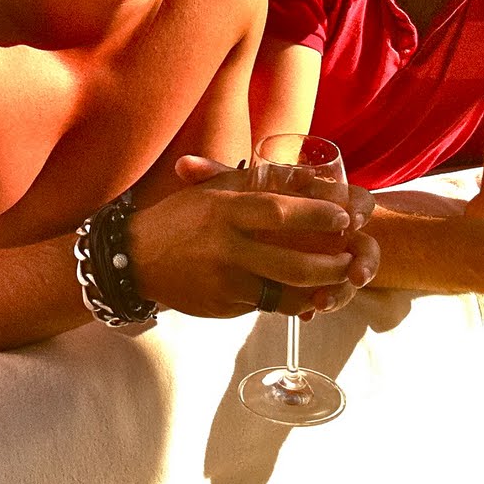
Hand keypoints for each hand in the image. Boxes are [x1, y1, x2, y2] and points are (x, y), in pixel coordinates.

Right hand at [128, 156, 379, 319]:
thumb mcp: (210, 192)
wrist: (133, 258)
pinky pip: (264, 306)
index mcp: (224, 211)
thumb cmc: (178, 218)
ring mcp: (224, 282)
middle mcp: (226, 248)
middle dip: (330, 266)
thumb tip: (303, 176)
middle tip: (349, 259)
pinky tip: (302, 296)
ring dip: (317, 290)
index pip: (280, 212)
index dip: (318, 215)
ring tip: (335, 281)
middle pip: (293, 264)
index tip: (344, 216)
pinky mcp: (222, 307)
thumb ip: (252, 185)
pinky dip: (286, 302)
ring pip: (284, 293)